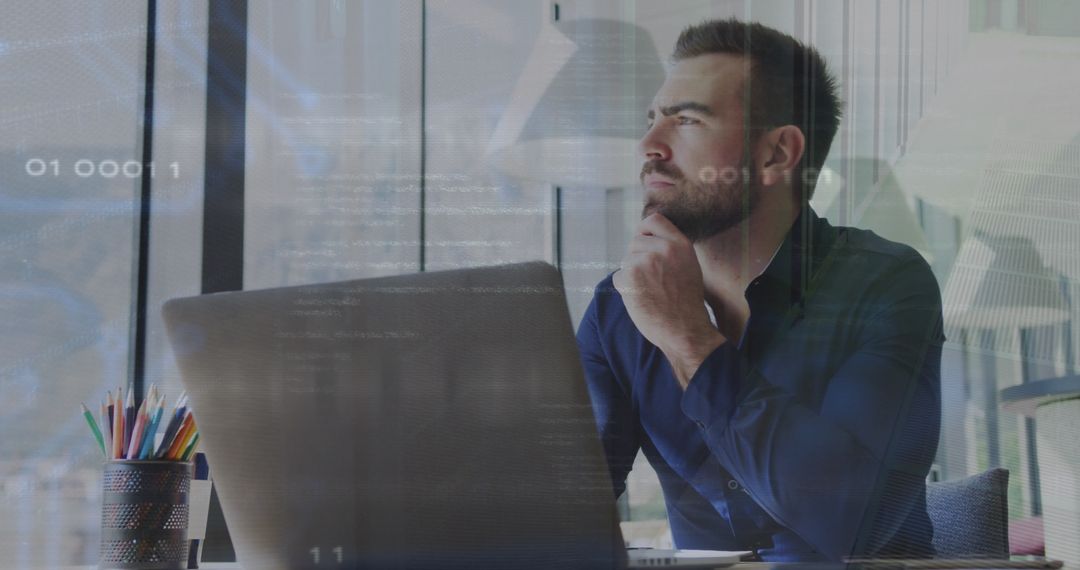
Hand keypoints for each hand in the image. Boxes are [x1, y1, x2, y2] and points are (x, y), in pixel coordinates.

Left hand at [613, 213, 725, 388]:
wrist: (685, 330)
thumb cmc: (686, 303)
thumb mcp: (689, 266)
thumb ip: (671, 249)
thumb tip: (647, 236)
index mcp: (680, 245)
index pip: (654, 220)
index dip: (644, 229)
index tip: (643, 240)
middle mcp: (663, 249)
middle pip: (635, 241)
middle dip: (637, 257)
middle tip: (650, 279)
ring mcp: (645, 262)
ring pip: (626, 260)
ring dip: (631, 274)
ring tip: (649, 291)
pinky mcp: (630, 278)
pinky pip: (619, 277)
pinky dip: (625, 289)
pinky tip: (641, 299)